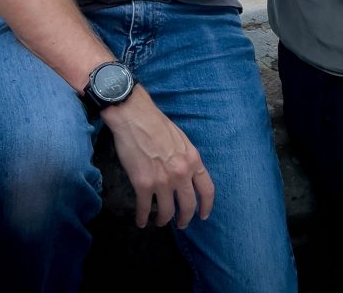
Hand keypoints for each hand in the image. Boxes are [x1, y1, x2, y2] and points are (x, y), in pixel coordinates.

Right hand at [104, 86, 214, 228]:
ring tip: (160, 222)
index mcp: (193, 160)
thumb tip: (187, 173)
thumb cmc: (157, 124)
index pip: (207, 189)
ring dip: (163, 220)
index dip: (206, 206)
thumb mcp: (182, 140)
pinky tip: (140, 221)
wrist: (135, 117)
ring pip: (166, 212)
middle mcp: (181, 174)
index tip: (204, 215)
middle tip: (181, 224)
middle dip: (185, 218)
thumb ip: (186, 158)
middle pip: (188, 205)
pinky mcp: (143, 184)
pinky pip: (144, 209)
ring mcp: (162, 181)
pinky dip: (142, 218)